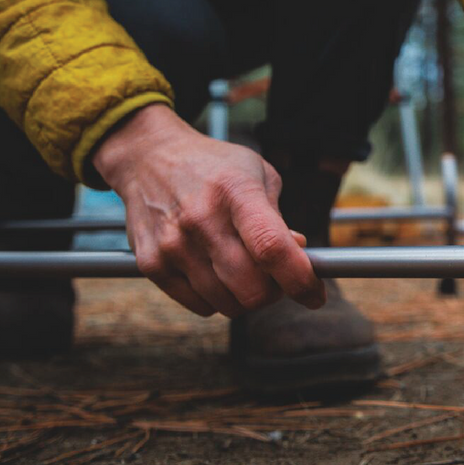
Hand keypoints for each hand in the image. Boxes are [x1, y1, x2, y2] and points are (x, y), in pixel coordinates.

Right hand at [92, 105, 325, 316]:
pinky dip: (218, 299)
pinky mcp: (151, 263)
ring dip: (245, 297)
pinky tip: (217, 273)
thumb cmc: (214, 168)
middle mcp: (201, 219)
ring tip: (244, 271)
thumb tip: (299, 258)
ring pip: (228, 304)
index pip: (272, 248)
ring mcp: (172, 244)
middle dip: (275, 293)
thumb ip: (279, 220)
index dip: (299, 280)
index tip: (315, 295)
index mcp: (236, 191)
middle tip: (275, 278)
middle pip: (252, 288)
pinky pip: (200, 306)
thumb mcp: (257, 175)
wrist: (149, 158)